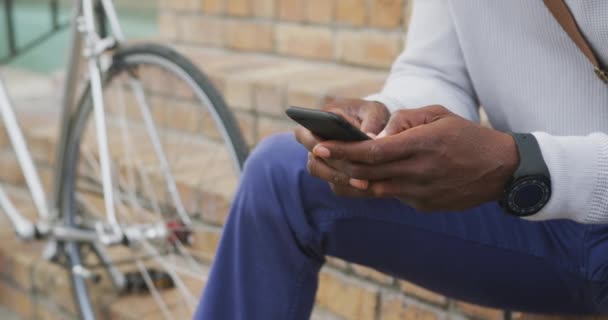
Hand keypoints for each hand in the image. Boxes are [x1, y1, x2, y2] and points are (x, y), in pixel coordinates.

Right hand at [295, 99, 390, 192]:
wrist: (378, 128)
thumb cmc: (371, 114)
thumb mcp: (374, 111)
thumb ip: (371, 122)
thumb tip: (370, 138)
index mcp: (316, 123)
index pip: (303, 135)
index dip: (313, 144)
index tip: (323, 150)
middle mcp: (316, 147)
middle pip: (314, 163)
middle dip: (333, 169)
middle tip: (351, 171)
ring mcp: (325, 164)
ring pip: (326, 177)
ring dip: (343, 181)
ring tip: (364, 184)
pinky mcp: (337, 178)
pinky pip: (340, 187)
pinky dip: (353, 188)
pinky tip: (370, 187)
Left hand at [308, 105, 519, 211]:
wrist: (501, 170)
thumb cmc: (467, 135)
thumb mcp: (438, 115)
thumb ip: (404, 120)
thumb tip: (376, 134)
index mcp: (422, 145)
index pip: (373, 152)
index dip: (344, 150)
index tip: (322, 145)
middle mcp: (419, 172)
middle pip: (367, 173)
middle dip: (338, 165)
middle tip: (317, 156)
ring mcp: (421, 193)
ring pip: (375, 189)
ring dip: (352, 180)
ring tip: (334, 167)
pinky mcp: (424, 205)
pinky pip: (393, 196)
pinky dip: (375, 187)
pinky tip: (363, 178)